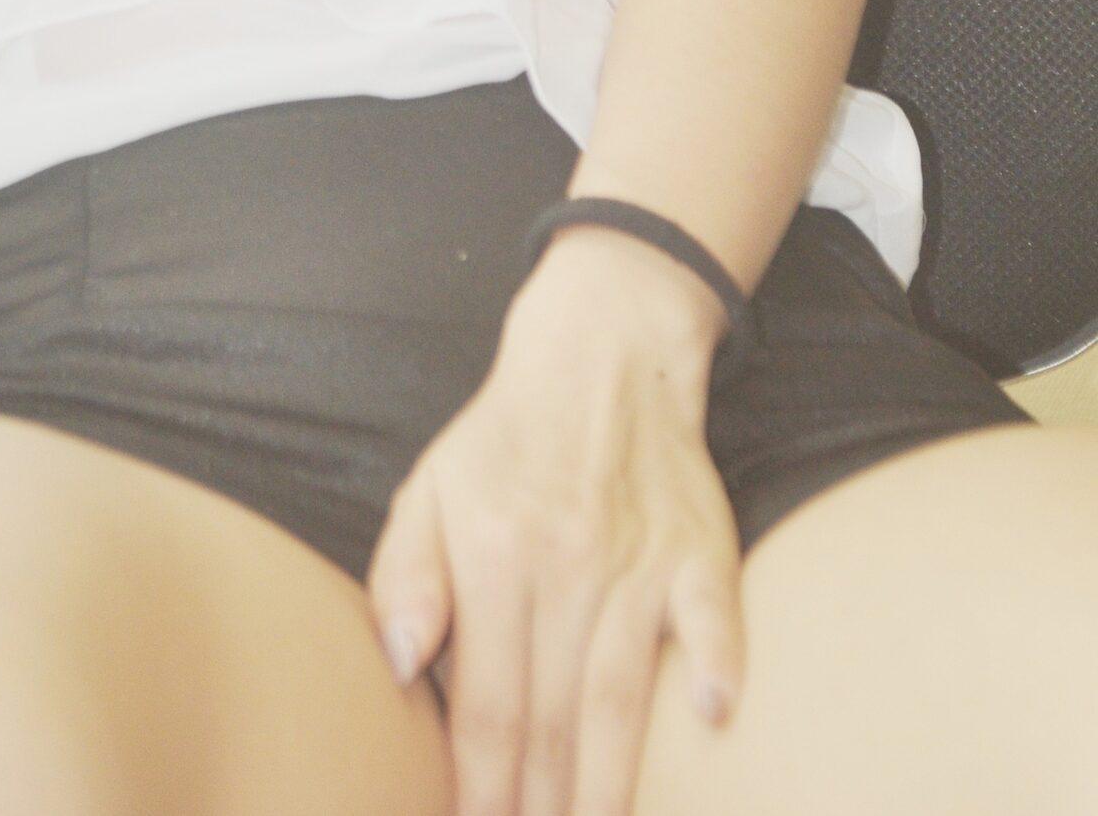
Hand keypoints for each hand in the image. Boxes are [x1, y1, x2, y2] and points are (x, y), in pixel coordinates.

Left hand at [364, 244, 745, 815]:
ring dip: (611, 783)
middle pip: (552, 718)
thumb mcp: (428, 489)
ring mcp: (637, 557)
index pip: (485, 704)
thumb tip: (404, 664)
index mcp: (491, 554)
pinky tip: (712, 717)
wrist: (602, 350)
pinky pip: (714, 612)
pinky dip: (715, 661)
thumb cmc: (505, 438)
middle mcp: (564, 564)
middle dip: (543, 809)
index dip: (480, 787)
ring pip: (622, 692)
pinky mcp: (700, 546)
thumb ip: (405, 576)